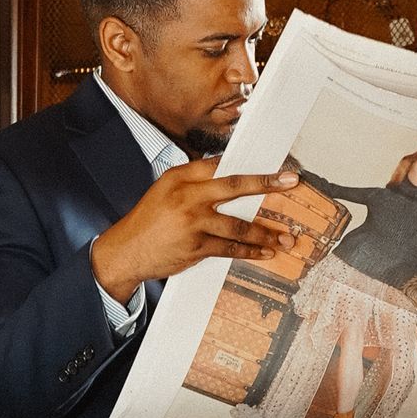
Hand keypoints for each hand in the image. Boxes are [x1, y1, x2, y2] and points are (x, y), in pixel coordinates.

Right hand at [91, 161, 299, 306]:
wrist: (125, 251)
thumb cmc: (148, 221)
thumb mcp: (165, 190)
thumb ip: (193, 182)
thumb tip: (227, 175)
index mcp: (180, 178)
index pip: (220, 165)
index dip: (248, 165)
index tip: (272, 166)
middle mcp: (187, 197)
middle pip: (234, 186)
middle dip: (266, 184)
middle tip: (291, 182)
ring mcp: (192, 223)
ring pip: (238, 225)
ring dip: (266, 232)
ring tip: (286, 238)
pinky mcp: (196, 247)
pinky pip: (230, 249)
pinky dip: (250, 252)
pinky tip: (265, 253)